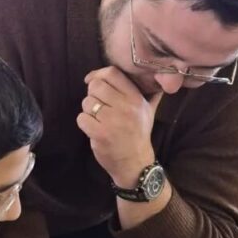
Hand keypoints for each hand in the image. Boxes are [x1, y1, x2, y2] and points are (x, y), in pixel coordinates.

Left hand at [77, 66, 163, 187]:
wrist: (135, 164)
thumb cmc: (139, 134)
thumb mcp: (149, 111)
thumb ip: (150, 92)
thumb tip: (156, 73)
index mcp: (136, 98)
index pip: (112, 73)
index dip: (98, 74)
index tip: (92, 81)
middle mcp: (125, 107)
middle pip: (96, 86)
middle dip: (92, 94)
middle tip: (97, 105)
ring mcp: (112, 121)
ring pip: (87, 102)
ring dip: (88, 110)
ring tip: (98, 119)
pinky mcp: (100, 134)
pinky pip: (82, 118)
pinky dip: (84, 122)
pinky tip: (93, 128)